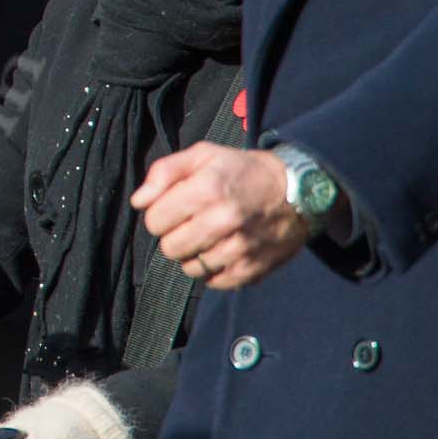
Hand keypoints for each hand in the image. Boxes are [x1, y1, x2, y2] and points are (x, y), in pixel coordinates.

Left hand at [130, 143, 307, 289]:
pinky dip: (213, 271)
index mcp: (207, 189)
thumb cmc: (242, 170)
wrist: (298, 191)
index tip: (173, 208)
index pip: (155, 221)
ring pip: (191, 268)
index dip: (159, 215)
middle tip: (190, 224)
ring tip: (208, 236)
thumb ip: (163, 173)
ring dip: (194, 254)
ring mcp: (240, 248)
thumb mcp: (202, 155)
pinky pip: (215, 282)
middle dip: (173, 236)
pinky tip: (222, 251)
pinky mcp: (253, 269)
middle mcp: (223, 220)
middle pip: (170, 248)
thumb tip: (139, 201)